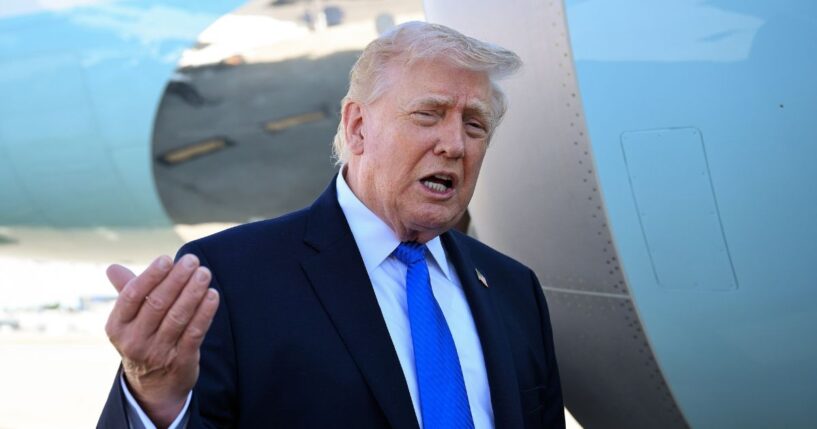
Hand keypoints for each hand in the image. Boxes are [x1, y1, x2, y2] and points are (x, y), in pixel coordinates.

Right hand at [104, 254, 219, 427]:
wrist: (153, 387)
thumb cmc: (143, 339)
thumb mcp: (128, 321)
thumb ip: (126, 291)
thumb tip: (112, 268)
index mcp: (117, 326)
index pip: (132, 296)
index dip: (150, 276)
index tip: (167, 259)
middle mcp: (134, 341)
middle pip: (157, 304)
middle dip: (177, 280)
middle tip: (192, 261)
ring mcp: (157, 353)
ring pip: (178, 317)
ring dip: (193, 292)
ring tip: (204, 273)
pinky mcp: (180, 361)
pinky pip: (194, 333)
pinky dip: (205, 313)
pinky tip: (213, 295)